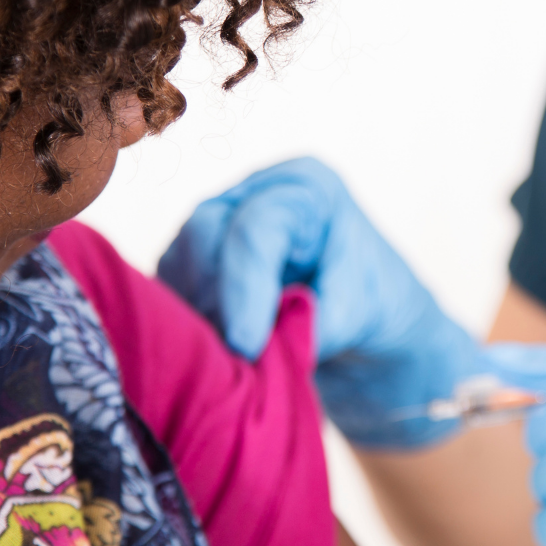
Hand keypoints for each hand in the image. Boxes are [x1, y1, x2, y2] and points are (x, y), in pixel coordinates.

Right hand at [157, 158, 481, 447]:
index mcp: (307, 189)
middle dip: (215, 298)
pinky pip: (170, 285)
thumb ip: (309, 325)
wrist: (371, 326)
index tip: (246, 344)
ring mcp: (222, 221)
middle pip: (204, 233)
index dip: (243, 287)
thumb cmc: (374, 308)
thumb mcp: (356, 316)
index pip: (256, 227)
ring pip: (179, 260)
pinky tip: (216, 348)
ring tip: (233, 356)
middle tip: (237, 354)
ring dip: (197, 313)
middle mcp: (257, 193)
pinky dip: (187, 319)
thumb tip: (252, 347)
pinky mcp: (197, 258)